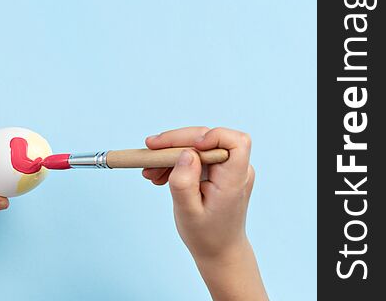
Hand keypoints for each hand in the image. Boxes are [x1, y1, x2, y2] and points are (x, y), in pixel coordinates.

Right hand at [143, 127, 267, 300]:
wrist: (218, 250)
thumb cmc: (205, 234)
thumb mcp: (187, 212)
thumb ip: (184, 182)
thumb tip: (185, 154)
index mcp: (234, 180)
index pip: (235, 142)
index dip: (212, 136)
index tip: (188, 148)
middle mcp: (235, 170)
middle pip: (206, 137)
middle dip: (175, 142)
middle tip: (150, 150)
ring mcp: (227, 168)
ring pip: (196, 144)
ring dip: (170, 152)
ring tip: (150, 171)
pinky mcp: (218, 170)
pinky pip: (194, 155)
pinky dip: (174, 161)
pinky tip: (159, 175)